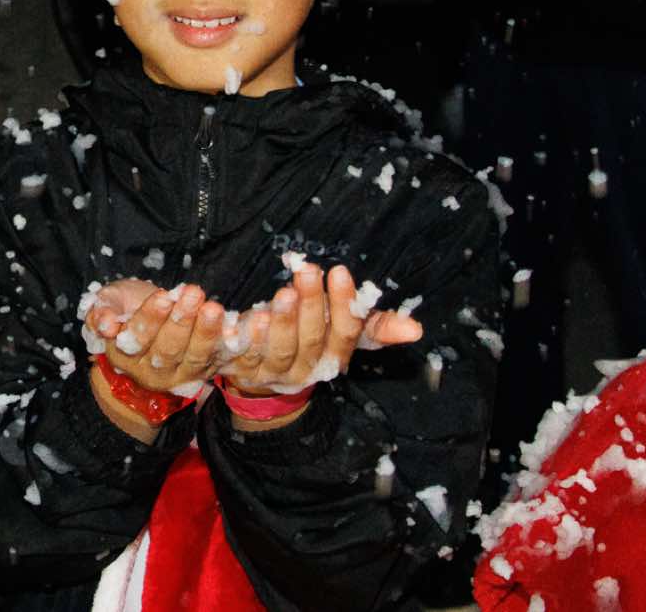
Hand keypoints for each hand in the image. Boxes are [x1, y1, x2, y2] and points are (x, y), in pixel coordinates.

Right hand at [90, 281, 230, 394]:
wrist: (147, 330)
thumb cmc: (125, 309)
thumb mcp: (107, 303)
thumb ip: (101, 311)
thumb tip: (106, 324)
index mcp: (124, 355)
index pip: (136, 339)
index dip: (150, 319)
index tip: (163, 296)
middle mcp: (151, 371)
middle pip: (168, 350)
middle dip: (182, 321)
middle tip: (194, 293)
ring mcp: (180, 374)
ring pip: (195, 357)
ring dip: (207, 332)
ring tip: (214, 308)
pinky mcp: (204, 370)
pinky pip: (219, 359)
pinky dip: (230, 343)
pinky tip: (239, 327)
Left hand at [219, 263, 422, 404]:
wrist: (258, 370)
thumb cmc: (306, 338)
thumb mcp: (339, 331)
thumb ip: (372, 325)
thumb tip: (416, 329)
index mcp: (330, 360)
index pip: (343, 335)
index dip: (343, 306)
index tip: (339, 273)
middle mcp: (302, 371)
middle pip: (311, 340)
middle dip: (312, 306)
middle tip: (307, 272)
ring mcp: (268, 372)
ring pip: (278, 350)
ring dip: (281, 321)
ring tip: (282, 293)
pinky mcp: (236, 367)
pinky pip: (234, 351)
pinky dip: (232, 331)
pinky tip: (229, 311)